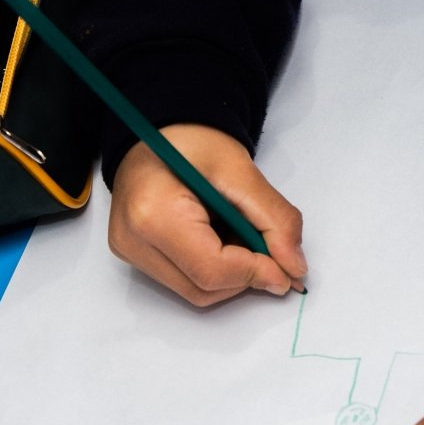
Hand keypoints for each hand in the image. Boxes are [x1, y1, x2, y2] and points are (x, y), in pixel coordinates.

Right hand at [108, 123, 307, 305]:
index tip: (289, 270)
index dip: (256, 274)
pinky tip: (219, 237)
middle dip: (245, 275)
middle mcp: (132, 240)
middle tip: (268, 245)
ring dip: (231, 274)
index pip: (212, 270)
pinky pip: (184, 281)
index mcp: (154, 213)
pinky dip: (213, 268)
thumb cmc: (193, 142)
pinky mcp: (135, 256)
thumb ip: (274, 220)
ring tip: (237, 231)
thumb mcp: (242, 171)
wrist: (161, 133)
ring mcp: (129, 251)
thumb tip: (294, 267)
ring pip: (195, 291)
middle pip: (203, 288)